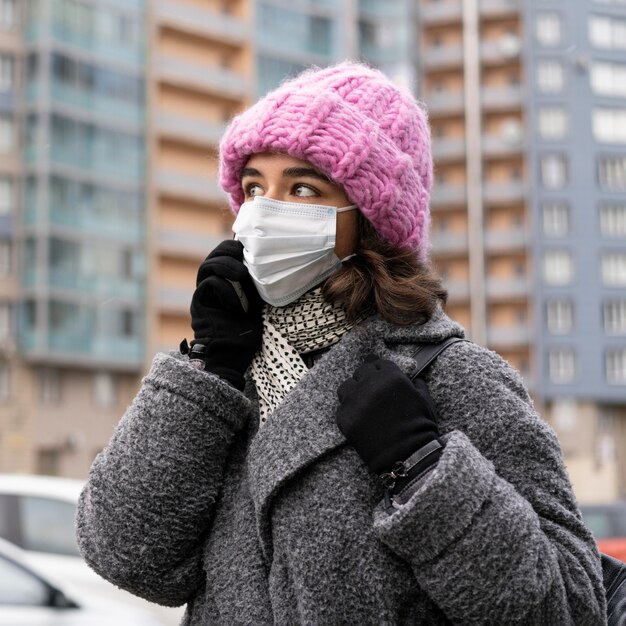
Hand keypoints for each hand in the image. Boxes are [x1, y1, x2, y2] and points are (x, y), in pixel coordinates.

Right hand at [190, 240, 262, 389]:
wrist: (231, 357)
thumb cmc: (246, 334)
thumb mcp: (257, 304)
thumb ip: (256, 286)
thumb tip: (270, 265)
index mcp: (226, 282)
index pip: (225, 255)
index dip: (234, 247)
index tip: (250, 247)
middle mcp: (211, 286)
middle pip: (213, 256)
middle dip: (228, 250)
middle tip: (243, 253)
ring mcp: (203, 294)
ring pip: (208, 266)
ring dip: (227, 266)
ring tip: (242, 274)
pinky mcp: (199, 303)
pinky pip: (209, 284)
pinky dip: (225, 289)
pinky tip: (237, 303)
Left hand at [336, 355, 441, 482]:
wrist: (407, 457)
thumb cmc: (420, 428)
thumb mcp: (425, 400)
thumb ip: (417, 384)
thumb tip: (414, 378)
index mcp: (391, 377)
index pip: (378, 363)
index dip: (380, 370)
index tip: (379, 376)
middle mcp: (371, 385)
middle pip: (361, 372)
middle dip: (367, 379)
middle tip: (371, 390)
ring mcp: (355, 402)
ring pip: (346, 387)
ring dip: (353, 392)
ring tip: (361, 403)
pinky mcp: (345, 418)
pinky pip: (341, 408)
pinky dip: (349, 412)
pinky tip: (359, 419)